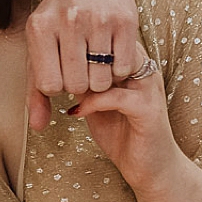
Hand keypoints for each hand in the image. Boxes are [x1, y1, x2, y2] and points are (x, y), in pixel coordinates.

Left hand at [25, 0, 140, 128]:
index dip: (57, 86)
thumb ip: (35, 91)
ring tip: (95, 62)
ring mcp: (99, 19)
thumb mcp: (39, 49)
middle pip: (75, 84)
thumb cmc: (59, 23)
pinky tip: (111, 56)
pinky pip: (123, 67)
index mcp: (40, 27)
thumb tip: (38, 127)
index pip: (49, 85)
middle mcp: (69, 20)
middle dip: (78, 84)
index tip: (60, 72)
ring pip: (101, 79)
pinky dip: (119, 69)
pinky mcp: (126, 21)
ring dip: (100, 78)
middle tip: (80, 69)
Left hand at [65, 46, 185, 195]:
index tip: (54, 58)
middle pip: (108, 44)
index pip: (102, 34)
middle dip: (77, 57)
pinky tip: (76, 112)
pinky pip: (116, 96)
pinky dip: (92, 102)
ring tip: (67, 91)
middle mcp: (144, 67)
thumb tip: (52, 60)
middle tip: (55, 73)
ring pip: (112, 65)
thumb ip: (80, 78)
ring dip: (83, 77)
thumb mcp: (93, 100)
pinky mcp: (147, 109)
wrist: (149, 167)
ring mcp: (148, 86)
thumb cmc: (120, 132)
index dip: (75, 43)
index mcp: (132, 60)